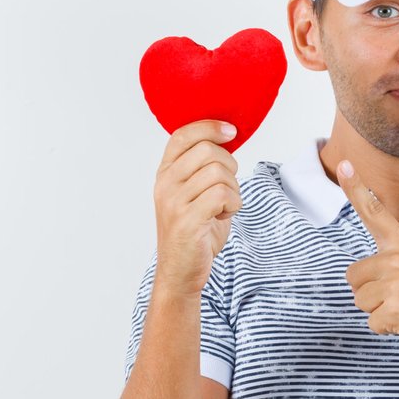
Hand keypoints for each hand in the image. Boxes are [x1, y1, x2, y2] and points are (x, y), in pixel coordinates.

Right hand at [153, 118, 240, 296]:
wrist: (181, 272)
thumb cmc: (194, 231)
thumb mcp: (193, 192)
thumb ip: (203, 167)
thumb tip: (226, 136)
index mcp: (165, 173)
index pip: (183, 134)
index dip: (210, 126)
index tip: (231, 131)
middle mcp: (165, 184)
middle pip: (208, 150)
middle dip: (230, 166)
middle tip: (227, 188)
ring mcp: (174, 202)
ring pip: (219, 173)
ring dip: (233, 190)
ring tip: (224, 207)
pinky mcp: (187, 221)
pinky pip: (222, 195)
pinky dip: (233, 204)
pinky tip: (223, 216)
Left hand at [335, 157, 398, 363]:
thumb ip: (389, 262)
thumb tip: (356, 275)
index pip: (374, 211)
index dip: (355, 188)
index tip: (343, 163)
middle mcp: (397, 257)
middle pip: (353, 276)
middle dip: (370, 292)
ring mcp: (396, 282)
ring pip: (360, 301)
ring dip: (379, 311)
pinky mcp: (394, 308)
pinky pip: (372, 322)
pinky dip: (387, 329)